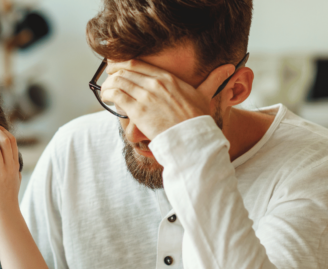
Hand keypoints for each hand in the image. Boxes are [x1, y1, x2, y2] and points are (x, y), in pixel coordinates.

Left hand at [0, 123, 21, 218]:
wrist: (5, 216)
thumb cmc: (6, 200)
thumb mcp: (14, 182)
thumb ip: (13, 171)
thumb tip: (14, 163)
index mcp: (15, 166)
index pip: (12, 142)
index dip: (2, 130)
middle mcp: (10, 168)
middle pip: (5, 141)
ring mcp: (2, 175)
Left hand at [100, 59, 235, 139]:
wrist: (191, 137)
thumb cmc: (197, 119)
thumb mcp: (205, 95)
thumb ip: (213, 80)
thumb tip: (229, 69)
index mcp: (168, 78)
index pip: (138, 64)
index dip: (123, 64)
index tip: (116, 68)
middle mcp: (155, 83)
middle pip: (125, 70)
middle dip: (113, 73)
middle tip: (107, 78)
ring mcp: (146, 96)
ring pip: (118, 81)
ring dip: (108, 84)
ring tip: (105, 91)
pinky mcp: (138, 110)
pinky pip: (116, 95)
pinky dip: (107, 93)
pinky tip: (106, 97)